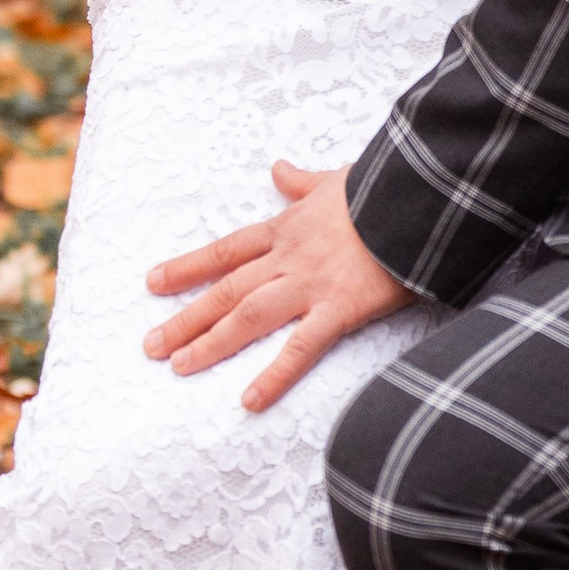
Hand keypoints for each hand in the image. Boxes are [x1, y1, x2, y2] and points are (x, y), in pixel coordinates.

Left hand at [144, 160, 412, 408]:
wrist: (418, 195)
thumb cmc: (384, 186)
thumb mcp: (336, 177)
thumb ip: (303, 181)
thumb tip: (279, 169)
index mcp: (287, 228)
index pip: (226, 250)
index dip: (188, 267)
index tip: (153, 283)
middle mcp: (289, 258)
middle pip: (226, 290)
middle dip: (185, 317)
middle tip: (149, 346)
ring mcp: (310, 284)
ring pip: (248, 316)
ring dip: (210, 342)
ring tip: (178, 367)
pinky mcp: (340, 308)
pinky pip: (301, 347)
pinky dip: (275, 375)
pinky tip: (249, 401)